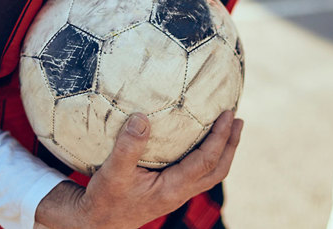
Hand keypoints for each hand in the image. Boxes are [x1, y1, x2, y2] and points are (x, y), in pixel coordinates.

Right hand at [36, 111, 242, 228]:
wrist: (95, 223)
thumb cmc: (103, 199)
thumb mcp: (112, 172)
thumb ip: (128, 146)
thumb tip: (142, 118)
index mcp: (172, 188)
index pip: (206, 161)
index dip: (221, 137)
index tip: (228, 114)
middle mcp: (180, 193)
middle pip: (218, 170)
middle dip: (231, 144)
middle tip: (238, 119)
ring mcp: (177, 194)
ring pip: (210, 174)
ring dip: (223, 151)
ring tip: (228, 128)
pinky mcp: (170, 191)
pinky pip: (198, 173)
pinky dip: (207, 155)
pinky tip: (201, 140)